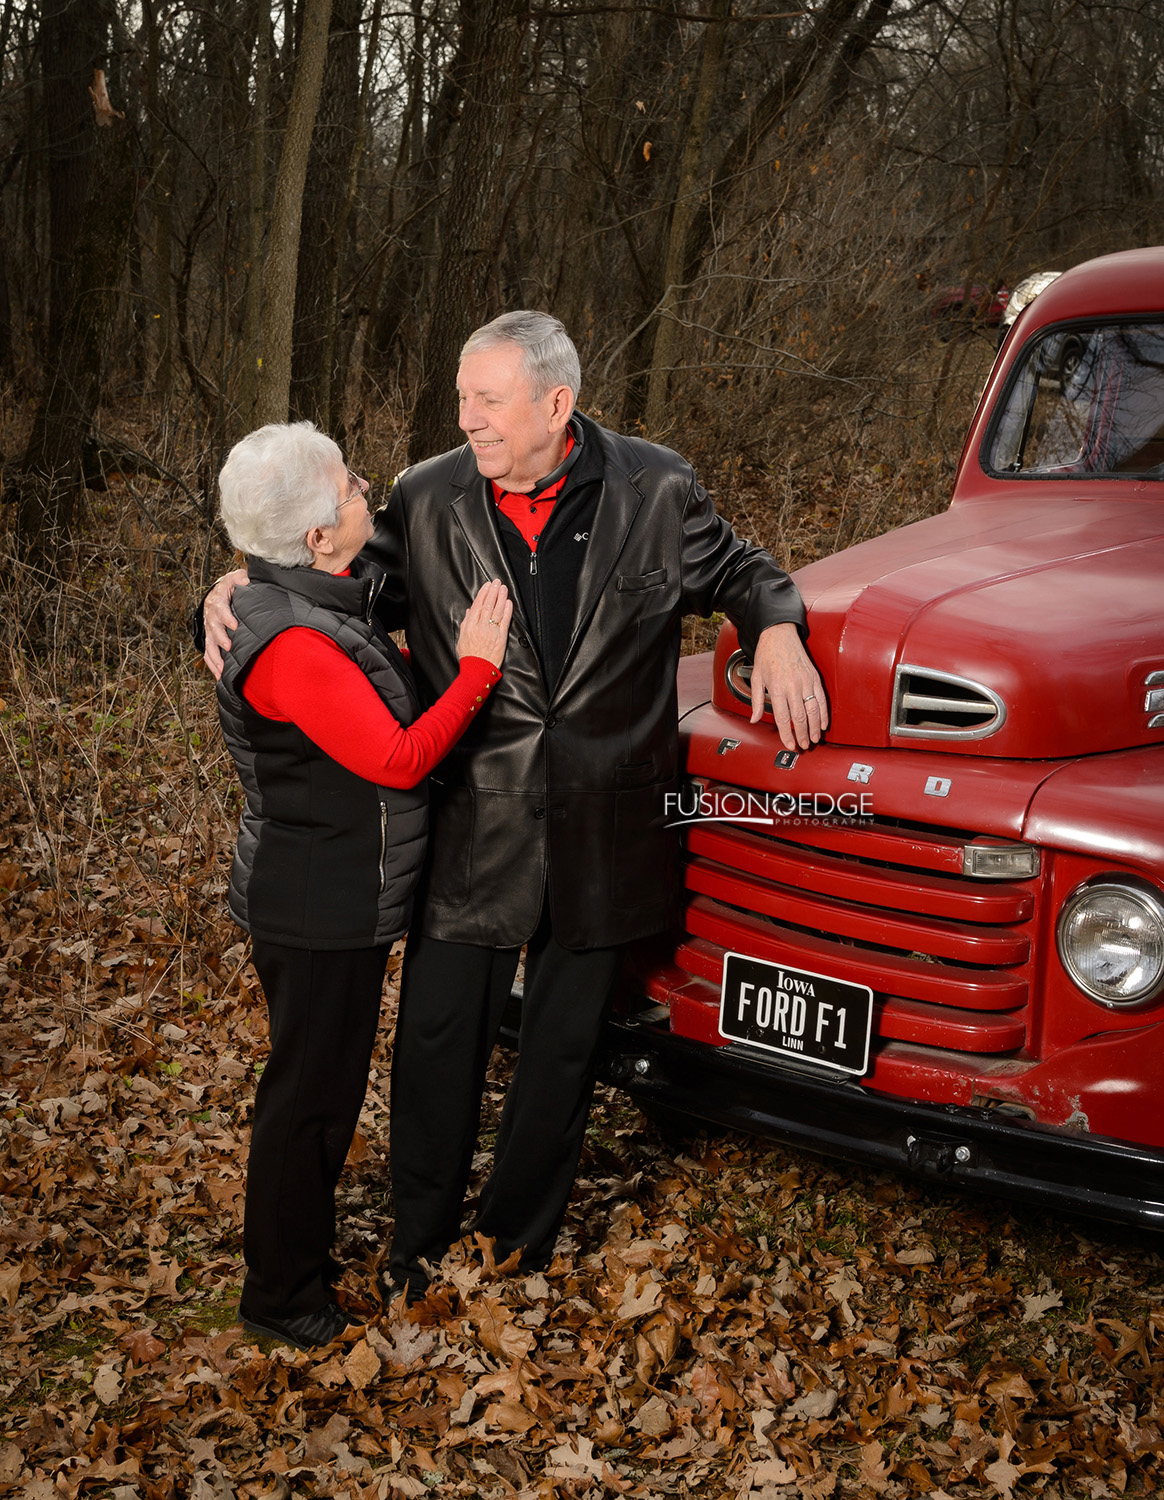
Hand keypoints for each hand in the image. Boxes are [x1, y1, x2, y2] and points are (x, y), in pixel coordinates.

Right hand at [203, 568, 248, 679]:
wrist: (217, 594)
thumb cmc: (230, 588)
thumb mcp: (235, 578)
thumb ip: (241, 578)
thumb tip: (246, 579)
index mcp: (218, 602)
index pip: (221, 609)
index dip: (226, 617)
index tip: (235, 624)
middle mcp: (211, 618)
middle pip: (213, 629)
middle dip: (220, 638)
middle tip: (229, 646)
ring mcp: (210, 631)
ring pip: (209, 645)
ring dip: (215, 657)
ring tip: (222, 669)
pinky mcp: (210, 640)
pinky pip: (208, 654)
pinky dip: (212, 666)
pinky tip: (219, 677)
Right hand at [457, 579, 511, 667]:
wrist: (477, 670)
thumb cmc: (468, 657)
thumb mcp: (461, 639)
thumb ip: (465, 624)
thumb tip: (469, 611)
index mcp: (470, 626)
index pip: (477, 606)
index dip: (482, 594)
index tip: (486, 586)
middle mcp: (480, 627)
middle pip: (488, 605)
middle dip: (493, 592)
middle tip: (497, 582)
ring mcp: (491, 631)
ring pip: (497, 611)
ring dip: (501, 598)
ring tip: (503, 588)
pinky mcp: (501, 638)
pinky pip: (504, 622)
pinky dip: (507, 611)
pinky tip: (509, 603)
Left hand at [749, 621, 828, 750]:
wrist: (779, 634)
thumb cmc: (767, 655)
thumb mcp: (756, 678)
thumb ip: (756, 701)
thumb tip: (754, 719)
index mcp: (777, 688)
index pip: (783, 718)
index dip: (787, 734)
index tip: (790, 744)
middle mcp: (792, 686)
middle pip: (800, 717)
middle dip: (803, 735)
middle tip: (804, 746)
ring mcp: (806, 681)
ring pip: (813, 710)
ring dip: (815, 727)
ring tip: (815, 739)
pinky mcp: (814, 677)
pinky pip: (821, 698)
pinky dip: (824, 713)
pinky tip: (823, 723)